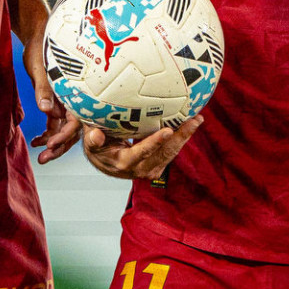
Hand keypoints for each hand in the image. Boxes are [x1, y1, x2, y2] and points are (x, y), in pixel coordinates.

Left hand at [25, 39, 82, 162]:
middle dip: (60, 146)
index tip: (52, 144)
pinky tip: (35, 141)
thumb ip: (44, 89)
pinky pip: (54, 122)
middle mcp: (73, 98)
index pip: (76, 120)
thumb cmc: (40, 46)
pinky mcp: (55, 101)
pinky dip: (47, 133)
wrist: (37, 33)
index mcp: (75, 90)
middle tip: (45, 158)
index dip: (65, 135)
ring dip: (53, 143)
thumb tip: (46, 110)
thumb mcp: (40, 67)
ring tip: (40, 156)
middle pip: (71, 129)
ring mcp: (65, 101)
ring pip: (63, 128)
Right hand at [82, 117, 202, 180]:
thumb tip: (96, 135)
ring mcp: (151, 169)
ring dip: (185, 137)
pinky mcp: (157, 166)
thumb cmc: (98, 148)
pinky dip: (180, 139)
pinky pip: (171, 152)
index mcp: (124, 163)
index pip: (142, 152)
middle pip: (164, 153)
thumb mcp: (92, 144)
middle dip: (181, 137)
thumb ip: (93, 140)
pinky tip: (189, 124)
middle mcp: (140, 169)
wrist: (104, 163)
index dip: (155, 142)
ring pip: (171, 153)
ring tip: (197, 120)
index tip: (168, 131)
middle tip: (194, 120)